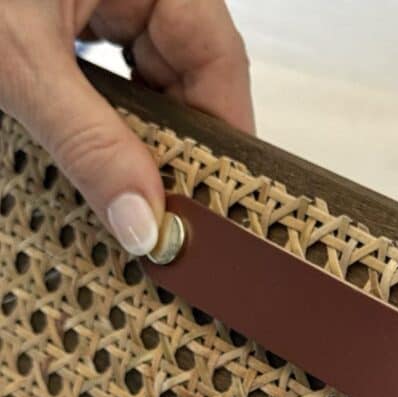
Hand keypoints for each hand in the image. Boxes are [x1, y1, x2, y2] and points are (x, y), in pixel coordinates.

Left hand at [0, 0, 253, 254]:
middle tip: (166, 214)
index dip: (224, 135)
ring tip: (129, 191)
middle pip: (186, 75)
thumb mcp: (18, 61)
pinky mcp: (61, 13)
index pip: (217, 57)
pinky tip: (92, 152)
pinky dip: (102, 118)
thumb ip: (87, 143)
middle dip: (174, 147)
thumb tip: (144, 222)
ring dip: (137, 139)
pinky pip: (105, 73)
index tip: (217, 203)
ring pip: (146, 79)